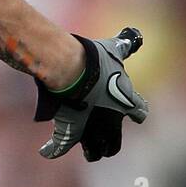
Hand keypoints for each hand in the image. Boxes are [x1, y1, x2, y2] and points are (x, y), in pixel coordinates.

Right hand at [36, 28, 149, 161]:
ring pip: (94, 152)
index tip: (135, 113)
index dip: (136, 112)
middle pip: (115, 143)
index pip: (140, 112)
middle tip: (102, 139)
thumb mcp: (113, 49)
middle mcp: (111, 120)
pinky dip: (51, 150)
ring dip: (89, 151)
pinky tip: (45, 150)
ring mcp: (91, 129)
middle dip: (109, 143)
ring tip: (84, 150)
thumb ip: (125, 45)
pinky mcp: (70, 132)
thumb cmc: (95, 59)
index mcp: (125, 101)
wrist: (73, 69)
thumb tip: (134, 34)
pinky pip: (59, 147)